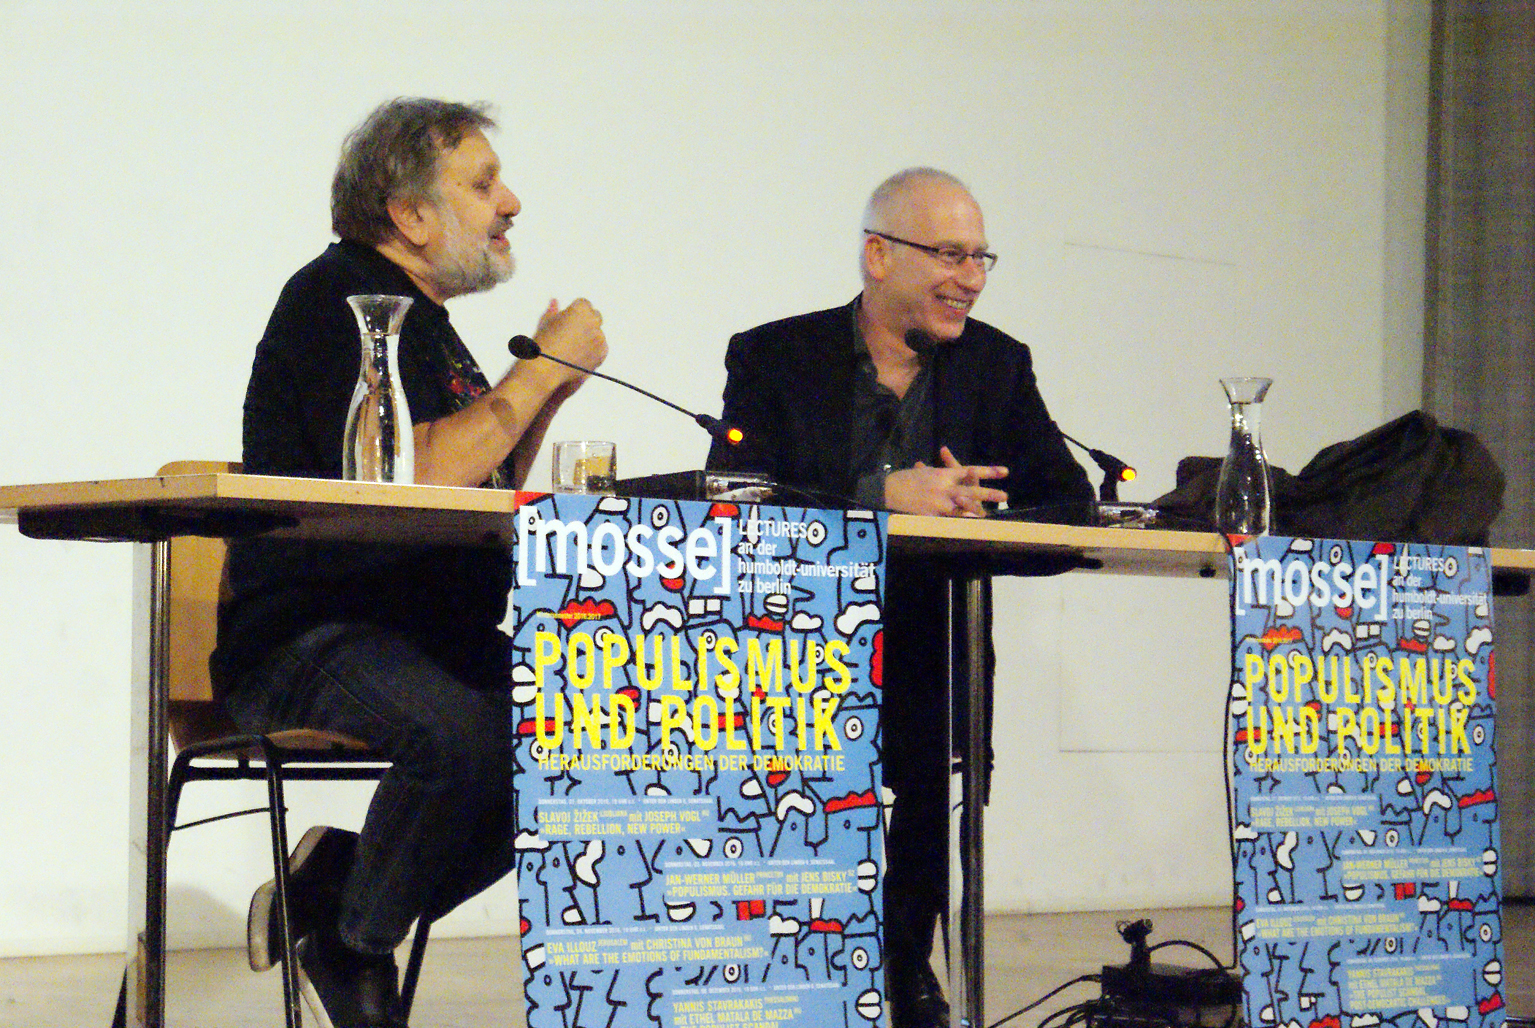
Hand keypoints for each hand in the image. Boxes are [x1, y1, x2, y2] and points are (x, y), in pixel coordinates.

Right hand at [534, 298, 606, 387]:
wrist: (545, 369)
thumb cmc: (543, 344)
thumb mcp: (546, 323)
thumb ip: (554, 310)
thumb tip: (554, 301)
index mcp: (581, 308)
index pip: (584, 304)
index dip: (575, 314)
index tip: (567, 322)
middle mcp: (594, 321)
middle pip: (595, 317)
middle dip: (586, 323)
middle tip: (570, 335)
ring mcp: (600, 338)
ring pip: (598, 334)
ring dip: (590, 338)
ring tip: (572, 349)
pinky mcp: (602, 354)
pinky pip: (600, 349)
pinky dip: (593, 352)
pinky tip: (578, 356)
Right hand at [884, 447, 1007, 516]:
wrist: (886, 490)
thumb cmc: (904, 479)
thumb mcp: (924, 472)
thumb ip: (939, 474)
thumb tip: (949, 473)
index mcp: (943, 474)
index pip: (969, 470)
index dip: (988, 471)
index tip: (1004, 472)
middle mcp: (943, 487)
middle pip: (970, 490)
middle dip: (988, 493)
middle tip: (1005, 495)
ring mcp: (938, 502)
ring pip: (961, 507)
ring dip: (976, 511)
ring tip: (988, 515)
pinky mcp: (931, 515)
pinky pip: (947, 521)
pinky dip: (958, 524)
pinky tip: (969, 528)